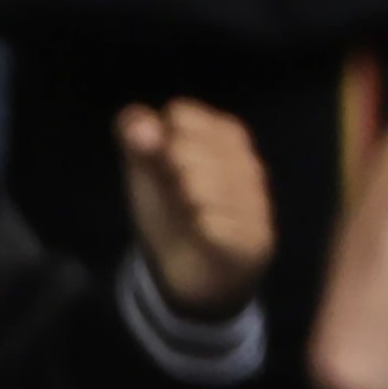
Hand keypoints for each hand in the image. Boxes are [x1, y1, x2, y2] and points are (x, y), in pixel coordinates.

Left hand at [119, 99, 277, 316]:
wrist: (198, 273)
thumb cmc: (172, 212)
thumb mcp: (146, 170)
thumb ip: (135, 136)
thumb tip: (141, 125)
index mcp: (222, 134)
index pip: (181, 115)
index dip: (158, 142)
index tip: (160, 166)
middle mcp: (245, 159)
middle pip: (188, 147)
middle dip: (169, 172)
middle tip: (175, 194)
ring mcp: (252, 198)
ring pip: (201, 185)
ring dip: (182, 203)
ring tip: (188, 213)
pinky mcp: (251, 238)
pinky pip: (213, 224)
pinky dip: (197, 229)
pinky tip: (198, 231)